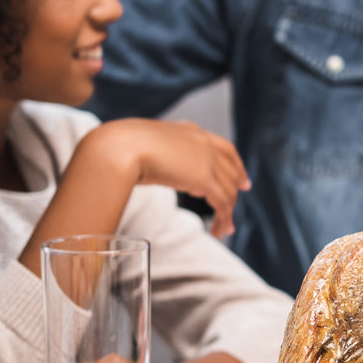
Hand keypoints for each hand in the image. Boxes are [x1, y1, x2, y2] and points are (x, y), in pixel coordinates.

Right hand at [83, 119, 250, 236]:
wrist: (120, 147)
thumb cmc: (120, 146)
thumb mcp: (146, 145)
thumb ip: (158, 154)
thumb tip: (150, 166)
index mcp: (190, 131)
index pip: (224, 148)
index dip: (236, 165)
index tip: (242, 179)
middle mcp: (203, 143)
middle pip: (231, 170)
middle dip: (237, 188)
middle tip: (235, 203)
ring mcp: (206, 160)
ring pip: (229, 190)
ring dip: (228, 212)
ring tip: (224, 229)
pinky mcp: (204, 179)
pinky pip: (223, 203)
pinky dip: (225, 218)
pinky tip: (221, 230)